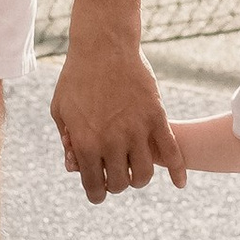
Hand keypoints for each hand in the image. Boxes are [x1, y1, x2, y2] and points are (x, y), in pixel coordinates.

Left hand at [51, 36, 186, 199]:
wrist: (103, 45)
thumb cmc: (76, 77)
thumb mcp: (60, 110)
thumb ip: (68, 142)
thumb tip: (75, 167)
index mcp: (85, 143)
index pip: (94, 186)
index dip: (96, 193)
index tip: (98, 191)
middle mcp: (112, 142)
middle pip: (120, 183)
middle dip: (116, 184)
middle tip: (115, 173)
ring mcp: (136, 130)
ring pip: (145, 174)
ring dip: (139, 178)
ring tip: (135, 169)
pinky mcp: (156, 117)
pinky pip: (172, 152)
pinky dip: (178, 171)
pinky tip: (180, 183)